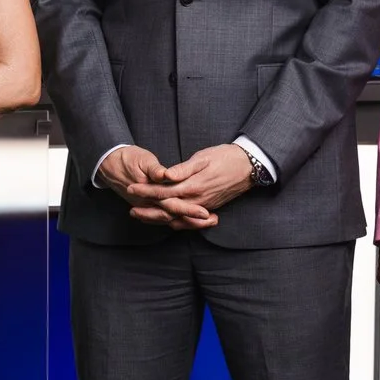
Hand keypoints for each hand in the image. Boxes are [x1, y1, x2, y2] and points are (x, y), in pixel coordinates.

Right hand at [97, 145, 206, 227]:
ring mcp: (148, 206)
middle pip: (175, 216)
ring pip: (171, 219)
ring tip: (208, 222)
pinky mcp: (148, 205)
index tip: (205, 212)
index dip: (189, 210)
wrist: (109, 164)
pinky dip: (179, 220)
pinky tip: (191, 220)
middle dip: (194, 220)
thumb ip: (154, 169)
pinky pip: (165, 217)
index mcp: (149, 193)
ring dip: (189, 222)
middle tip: (213, 220)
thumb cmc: (128, 159)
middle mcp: (148, 204)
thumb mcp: (142, 159)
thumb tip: (164, 174)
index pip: (172, 205)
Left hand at [125, 143, 254, 229]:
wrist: (248, 167)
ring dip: (159, 219)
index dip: (145, 191)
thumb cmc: (225, 157)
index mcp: (192, 186)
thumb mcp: (203, 158)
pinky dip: (175, 222)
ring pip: (177, 218)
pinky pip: (188, 220)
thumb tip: (165, 175)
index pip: (163, 191)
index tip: (131, 188)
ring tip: (143, 217)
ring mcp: (203, 206)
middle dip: (148, 211)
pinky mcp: (208, 208)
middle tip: (131, 211)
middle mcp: (197, 200)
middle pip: (167, 209)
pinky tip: (166, 220)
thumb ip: (183, 169)